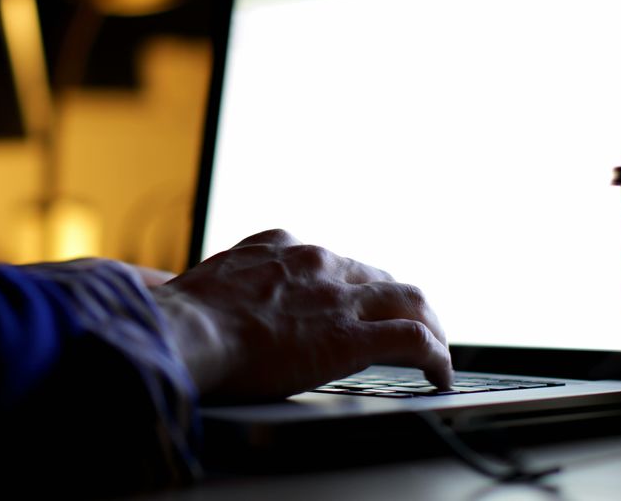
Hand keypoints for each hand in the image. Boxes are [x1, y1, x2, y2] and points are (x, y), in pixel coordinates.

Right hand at [151, 229, 451, 400]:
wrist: (186, 331)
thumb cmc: (182, 318)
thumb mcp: (204, 284)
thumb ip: (226, 288)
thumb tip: (209, 306)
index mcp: (279, 247)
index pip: (329, 259)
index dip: (346, 282)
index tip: (347, 300)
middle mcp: (316, 262)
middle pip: (375, 276)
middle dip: (392, 301)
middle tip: (401, 326)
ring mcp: (338, 297)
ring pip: (409, 299)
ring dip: (428, 323)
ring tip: (435, 348)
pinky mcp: (353, 336)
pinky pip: (415, 340)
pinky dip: (436, 355)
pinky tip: (438, 374)